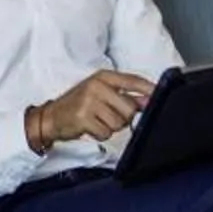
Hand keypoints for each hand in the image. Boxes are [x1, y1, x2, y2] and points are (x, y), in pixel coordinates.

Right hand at [32, 69, 155, 148]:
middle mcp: (97, 85)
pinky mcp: (83, 117)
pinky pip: (106, 132)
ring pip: (119, 122)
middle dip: (123, 117)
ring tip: (97, 120)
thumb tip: (148, 101)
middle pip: (129, 108)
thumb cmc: (79, 104)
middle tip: (108, 115)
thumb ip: (125, 96)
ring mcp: (89, 101)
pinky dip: (101, 134)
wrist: (52, 116)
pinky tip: (90, 127)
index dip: (149, 89)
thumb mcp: (101, 93)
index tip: (161, 94)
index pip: (133, 80)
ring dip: (111, 127)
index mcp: (103, 76)